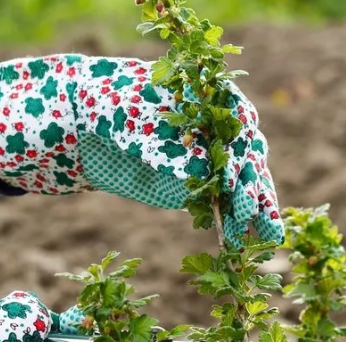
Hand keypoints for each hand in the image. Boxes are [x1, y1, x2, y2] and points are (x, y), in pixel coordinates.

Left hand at [0, 54, 283, 245]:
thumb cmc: (107, 108)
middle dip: (255, 191)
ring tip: (264, 240)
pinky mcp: (193, 178)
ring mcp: (207, 152)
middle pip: (246, 158)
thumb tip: (192, 172)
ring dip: (253, 211)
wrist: (81, 122)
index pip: (237, 127)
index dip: (241, 158)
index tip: (235, 187)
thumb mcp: (131, 123)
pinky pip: (219, 199)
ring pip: (239, 182)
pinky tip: (240, 241)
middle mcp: (215, 123)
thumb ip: (162, 147)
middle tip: (258, 223)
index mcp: (206, 95)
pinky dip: (230, 219)